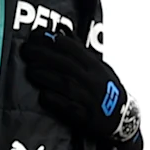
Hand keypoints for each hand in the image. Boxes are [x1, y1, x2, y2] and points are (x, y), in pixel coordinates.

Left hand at [19, 32, 144, 149]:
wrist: (122, 118)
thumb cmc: (106, 90)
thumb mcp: (99, 67)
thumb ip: (80, 50)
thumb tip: (62, 30)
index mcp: (95, 67)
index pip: (74, 49)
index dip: (55, 41)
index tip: (38, 36)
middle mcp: (92, 80)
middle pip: (64, 64)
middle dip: (43, 55)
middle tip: (26, 51)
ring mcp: (87, 98)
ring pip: (63, 83)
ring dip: (44, 75)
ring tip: (30, 70)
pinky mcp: (83, 116)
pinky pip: (65, 106)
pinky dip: (53, 99)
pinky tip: (42, 94)